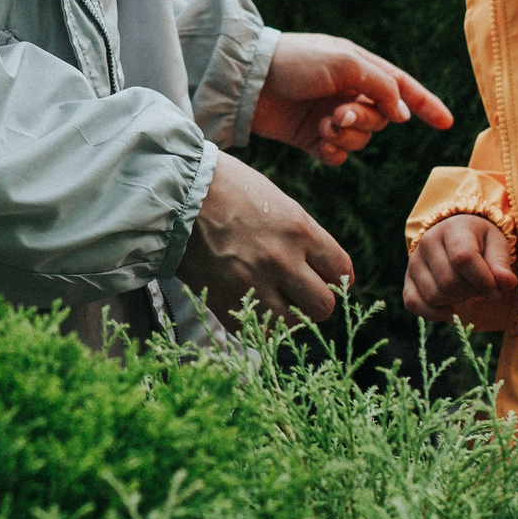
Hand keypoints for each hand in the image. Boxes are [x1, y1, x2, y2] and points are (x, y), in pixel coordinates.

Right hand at [177, 152, 353, 323]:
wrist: (175, 192)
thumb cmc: (228, 188)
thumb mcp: (278, 202)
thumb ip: (301, 236)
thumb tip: (317, 267)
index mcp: (300, 230)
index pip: (342, 272)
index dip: (335, 278)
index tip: (322, 277)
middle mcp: (282, 260)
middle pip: (324, 306)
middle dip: (315, 301)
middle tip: (299, 293)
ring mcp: (252, 284)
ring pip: (293, 324)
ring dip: (288, 316)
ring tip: (273, 300)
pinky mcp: (225, 301)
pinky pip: (257, 331)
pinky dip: (257, 323)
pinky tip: (249, 304)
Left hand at [253, 33, 452, 165]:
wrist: (247, 82)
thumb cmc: (295, 61)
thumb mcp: (344, 62)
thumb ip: (381, 85)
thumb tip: (402, 114)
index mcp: (360, 69)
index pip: (402, 88)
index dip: (426, 105)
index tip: (447, 123)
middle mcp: (349, 93)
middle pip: (381, 120)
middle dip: (365, 121)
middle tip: (338, 115)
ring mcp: (331, 117)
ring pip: (361, 140)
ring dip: (347, 137)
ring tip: (323, 125)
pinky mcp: (312, 138)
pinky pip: (339, 155)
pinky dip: (334, 152)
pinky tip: (319, 143)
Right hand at [402, 213, 516, 321]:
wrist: (455, 235)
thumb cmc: (480, 241)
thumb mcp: (496, 244)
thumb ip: (501, 264)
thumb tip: (508, 283)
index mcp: (453, 228)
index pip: (463, 258)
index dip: (482, 280)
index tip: (497, 291)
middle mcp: (427, 242)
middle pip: (449, 282)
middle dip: (471, 291)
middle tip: (481, 286)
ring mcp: (414, 261)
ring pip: (434, 296)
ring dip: (456, 301)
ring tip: (466, 289)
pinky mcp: (407, 279)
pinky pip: (413, 303)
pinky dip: (434, 314)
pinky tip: (451, 310)